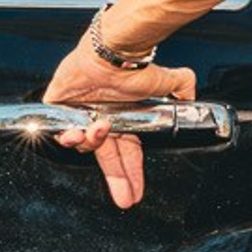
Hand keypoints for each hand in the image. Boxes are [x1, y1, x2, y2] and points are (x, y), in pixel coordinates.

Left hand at [43, 31, 198, 211]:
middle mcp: (103, 120)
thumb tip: (191, 98)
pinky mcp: (60, 106)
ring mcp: (81, 115)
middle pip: (107, 158)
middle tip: (123, 199)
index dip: (131, 175)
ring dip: (92, 143)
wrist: (111, 52)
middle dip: (116, 180)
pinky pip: (59, 130)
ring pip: (84, 145)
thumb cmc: (134, 66)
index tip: (135, 195)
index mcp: (125, 120)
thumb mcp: (166, 81)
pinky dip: (67, 135)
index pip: (128, 154)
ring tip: (100, 131)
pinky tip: (76, 132)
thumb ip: (181, 88)